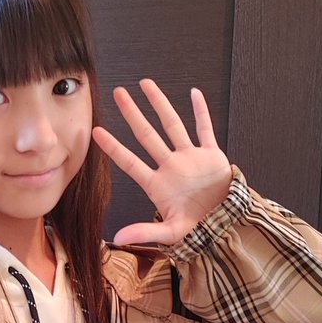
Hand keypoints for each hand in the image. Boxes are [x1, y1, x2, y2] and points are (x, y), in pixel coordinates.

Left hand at [92, 81, 231, 246]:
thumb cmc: (196, 230)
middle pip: (148, 135)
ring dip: (160, 104)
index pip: (130, 162)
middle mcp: (171, 166)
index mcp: (158, 185)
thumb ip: (145, 231)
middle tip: (118, 93)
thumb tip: (118, 239)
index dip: (113, 148)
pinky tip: (194, 93)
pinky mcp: (211, 156)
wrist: (224, 225)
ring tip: (146, 84)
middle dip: (132, 114)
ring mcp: (190, 158)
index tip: (96, 132)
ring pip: (173, 125)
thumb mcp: (170, 233)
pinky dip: (201, 112)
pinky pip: (205, 129)